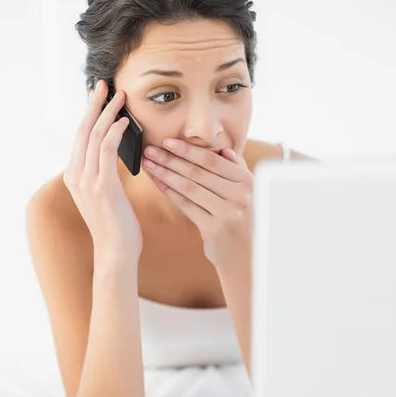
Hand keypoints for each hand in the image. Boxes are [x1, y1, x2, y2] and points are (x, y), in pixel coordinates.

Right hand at [63, 79, 142, 261]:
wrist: (116, 251)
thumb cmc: (117, 225)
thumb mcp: (105, 195)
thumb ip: (103, 173)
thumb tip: (113, 153)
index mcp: (74, 175)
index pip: (81, 137)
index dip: (90, 113)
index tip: (101, 96)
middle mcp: (75, 174)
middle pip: (84, 130)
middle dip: (95, 104)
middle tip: (105, 84)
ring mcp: (86, 180)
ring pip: (94, 136)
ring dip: (108, 112)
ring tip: (121, 96)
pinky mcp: (102, 185)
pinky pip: (106, 150)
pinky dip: (115, 131)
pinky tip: (125, 121)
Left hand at [142, 139, 253, 268]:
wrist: (244, 254)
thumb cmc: (241, 218)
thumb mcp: (247, 192)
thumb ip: (237, 170)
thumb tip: (224, 150)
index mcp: (247, 181)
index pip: (212, 161)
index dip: (188, 150)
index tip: (167, 141)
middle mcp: (240, 196)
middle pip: (198, 173)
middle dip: (171, 159)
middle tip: (150, 150)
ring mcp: (227, 213)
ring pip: (189, 188)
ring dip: (165, 174)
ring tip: (149, 164)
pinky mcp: (213, 228)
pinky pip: (186, 205)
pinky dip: (169, 192)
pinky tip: (157, 182)